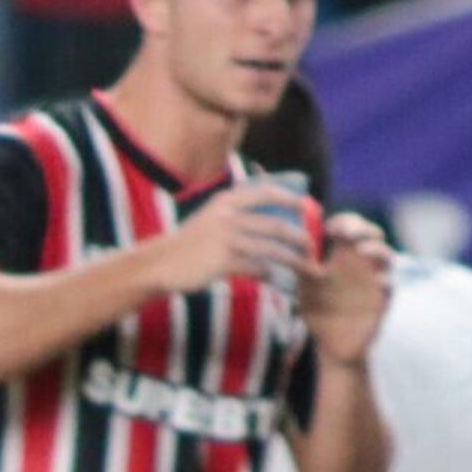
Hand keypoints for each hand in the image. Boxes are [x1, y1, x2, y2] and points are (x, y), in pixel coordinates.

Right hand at [152, 184, 316, 295]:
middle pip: (275, 225)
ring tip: (305, 266)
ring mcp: (226, 240)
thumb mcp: (210, 217)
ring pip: (271, 249)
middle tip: (311, 244)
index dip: (290, 198)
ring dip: (292, 259)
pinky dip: (269, 274)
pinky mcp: (223, 262)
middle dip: (299, 235)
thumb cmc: (188, 243)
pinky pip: (256, 268)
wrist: (160, 264)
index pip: (266, 193)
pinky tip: (276, 278)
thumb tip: (269, 215)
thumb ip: (235, 213)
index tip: (308, 206)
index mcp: (226, 201)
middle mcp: (228, 217)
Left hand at [301, 210, 394, 365]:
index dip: (343, 222)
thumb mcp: (305, 287)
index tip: (329, 227)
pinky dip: (384, 280)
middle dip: (362, 228)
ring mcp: (375, 280)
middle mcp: (362, 263)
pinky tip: (375, 280)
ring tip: (361, 249)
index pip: (350, 228)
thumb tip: (295, 245)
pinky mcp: (382, 300)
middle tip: (347, 232)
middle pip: (372, 235)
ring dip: (376, 249)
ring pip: (386, 256)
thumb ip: (302, 267)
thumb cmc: (317, 312)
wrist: (330, 345)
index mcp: (343, 256)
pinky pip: (390, 285)